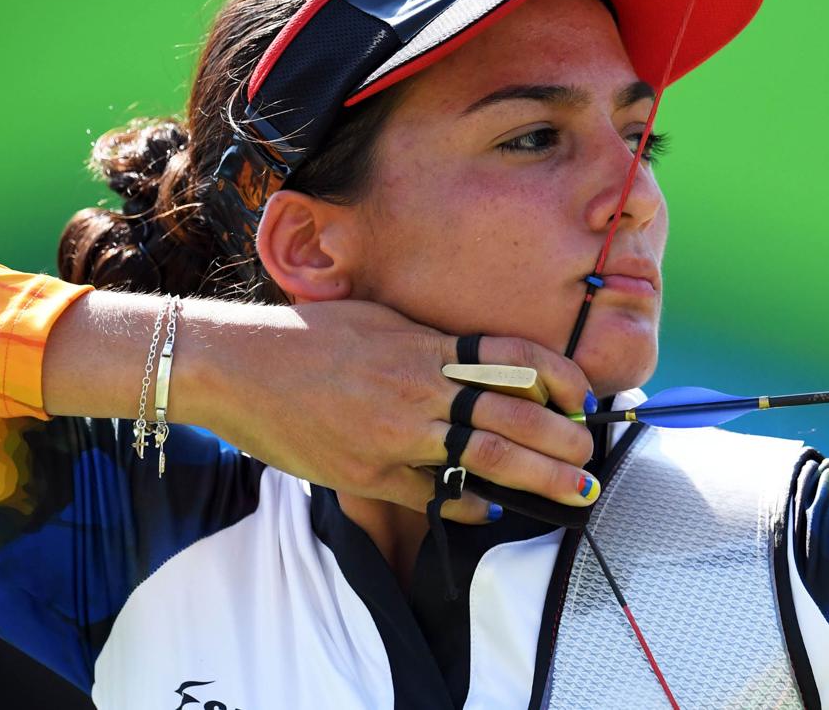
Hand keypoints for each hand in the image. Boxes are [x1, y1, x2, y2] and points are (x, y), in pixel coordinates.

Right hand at [151, 297, 596, 521]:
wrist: (235, 366)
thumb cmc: (308, 336)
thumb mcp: (381, 319)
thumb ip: (432, 343)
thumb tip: (481, 361)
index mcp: (426, 344)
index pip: (515, 355)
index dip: (561, 378)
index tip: (585, 398)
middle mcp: (419, 387)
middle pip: (514, 414)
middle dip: (564, 440)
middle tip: (593, 459)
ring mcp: (396, 433)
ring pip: (486, 457)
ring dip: (539, 477)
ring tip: (575, 491)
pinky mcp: (368, 472)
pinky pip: (433, 494)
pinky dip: (469, 502)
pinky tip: (492, 510)